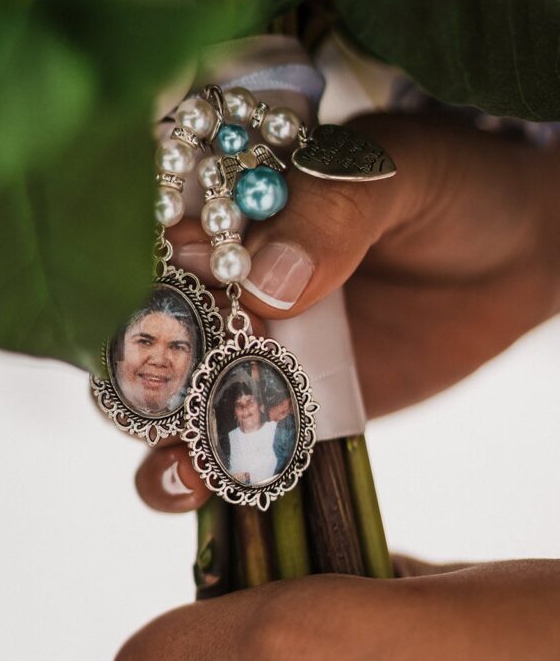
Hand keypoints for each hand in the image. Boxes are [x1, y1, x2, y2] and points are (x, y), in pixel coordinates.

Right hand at [135, 114, 559, 512]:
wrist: (514, 256)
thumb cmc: (451, 189)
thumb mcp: (397, 171)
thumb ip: (332, 210)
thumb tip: (265, 285)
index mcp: (230, 207)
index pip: (159, 243)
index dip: (153, 279)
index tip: (175, 309)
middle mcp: (222, 282)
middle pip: (149, 334)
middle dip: (145, 374)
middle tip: (174, 400)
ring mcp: (248, 350)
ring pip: (172, 401)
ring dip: (160, 438)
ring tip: (187, 465)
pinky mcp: (281, 408)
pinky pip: (226, 447)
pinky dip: (200, 477)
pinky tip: (204, 489)